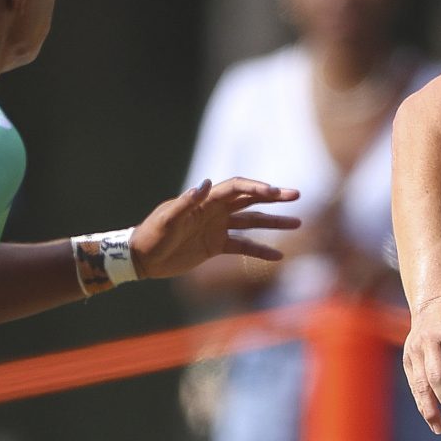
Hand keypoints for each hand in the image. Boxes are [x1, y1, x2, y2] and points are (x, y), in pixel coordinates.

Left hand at [132, 177, 298, 278]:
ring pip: (252, 222)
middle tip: (295, 195)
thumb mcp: (167, 218)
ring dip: (273, 222)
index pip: (237, 188)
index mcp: (205, 200)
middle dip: (273, 197)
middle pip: (250, 200)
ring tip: (297, 223)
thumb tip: (207, 182)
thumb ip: (186, 202)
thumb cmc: (152, 234)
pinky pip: (243, 246)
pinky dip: (260, 250)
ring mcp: (218, 228)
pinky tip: (278, 255)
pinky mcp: (216, 246)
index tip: (275, 192)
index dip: (256, 188)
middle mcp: (215, 211)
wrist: (143, 258)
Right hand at [404, 293, 440, 432]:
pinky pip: (413, 385)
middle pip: (435, 377)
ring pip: (420, 384)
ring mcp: (415, 350)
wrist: (432, 310)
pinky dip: (421, 402)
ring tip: (439, 429)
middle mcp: (428, 341)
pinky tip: (430, 418)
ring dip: (429, 408)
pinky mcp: (407, 359)